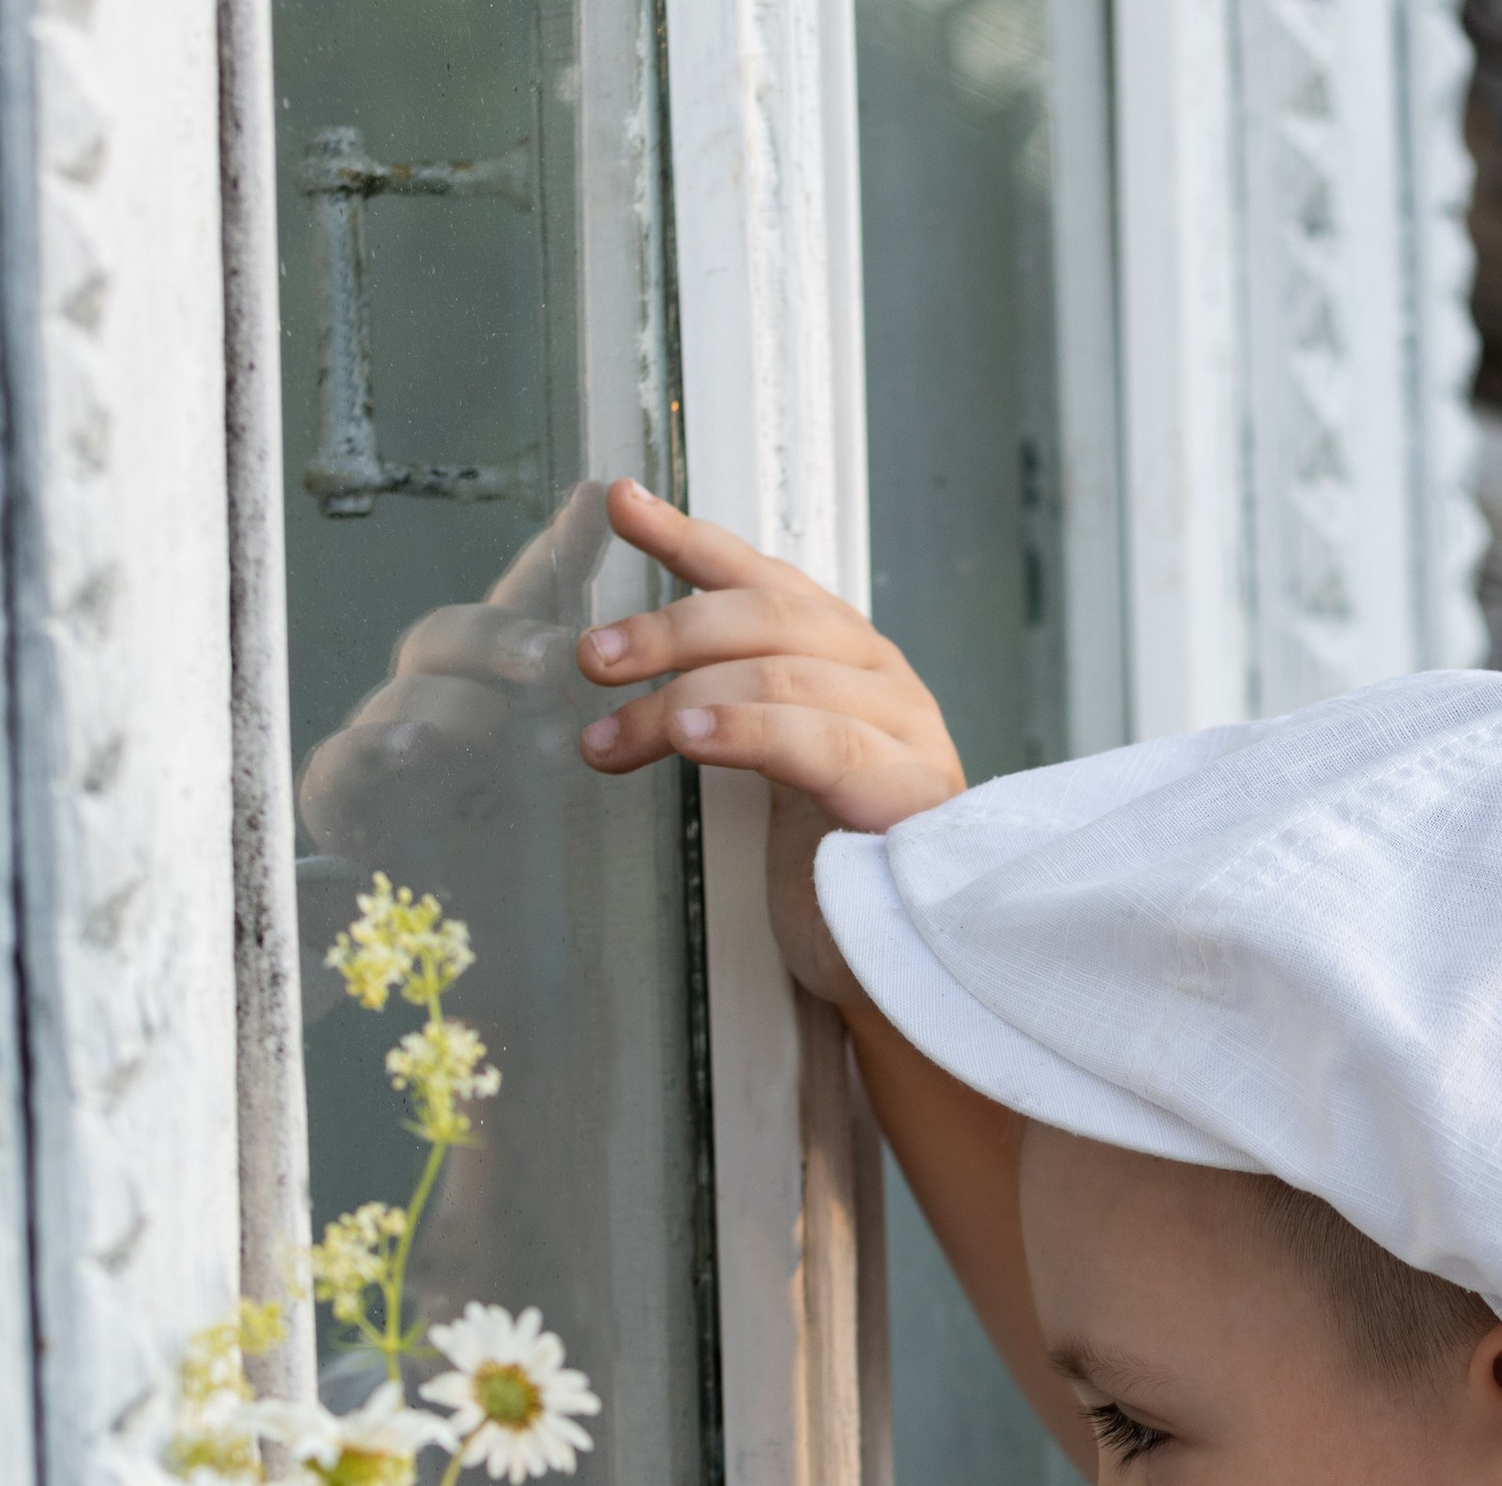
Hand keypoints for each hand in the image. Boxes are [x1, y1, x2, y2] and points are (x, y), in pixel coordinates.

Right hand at [296, 475, 618, 865]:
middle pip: (456, 635)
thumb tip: (654, 614)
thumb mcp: (563, 754)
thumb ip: (606, 693)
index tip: (596, 501)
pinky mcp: (342, 786)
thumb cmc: (497, 807)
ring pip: (412, 698)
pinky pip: (351, 757)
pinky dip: (379, 749)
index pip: (525, 598)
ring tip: (498, 727)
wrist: (428, 895)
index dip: (559, 551)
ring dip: (459, 709)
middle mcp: (433, 685)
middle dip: (505, 641)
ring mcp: (384, 730)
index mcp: (490, 671)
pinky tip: (414, 748)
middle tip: (557, 659)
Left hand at [576, 480, 964, 1004]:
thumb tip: (629, 661)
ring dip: (681, 695)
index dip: (691, 537)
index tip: (620, 504)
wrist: (897, 965)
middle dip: (667, 629)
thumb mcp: (767, 767)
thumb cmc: (829, 866)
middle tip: (591, 661)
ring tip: (612, 732)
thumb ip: (726, 700)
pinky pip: (821, 743)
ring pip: (783, 675)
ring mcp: (905, 731)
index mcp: (847, 658)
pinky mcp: (909, 794)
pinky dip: (746, 729)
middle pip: (768, 618)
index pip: (764, 578)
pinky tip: (690, 733)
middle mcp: (881, 678)